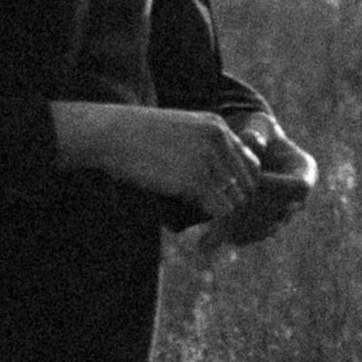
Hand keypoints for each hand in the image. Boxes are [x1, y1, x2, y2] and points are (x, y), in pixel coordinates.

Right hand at [52, 100, 263, 224]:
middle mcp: (219, 139)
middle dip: (236, 207)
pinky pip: (219, 210)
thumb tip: (215, 189)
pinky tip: (201, 235)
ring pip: (236, 199)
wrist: (111, 134)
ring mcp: (208, 157)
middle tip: (219, 227)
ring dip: (223, 219)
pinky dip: (213, 227)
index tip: (225, 206)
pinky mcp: (194, 178)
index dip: (241, 188)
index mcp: (217, 126)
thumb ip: (201, 150)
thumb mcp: (177, 133)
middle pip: (248, 184)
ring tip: (209, 235)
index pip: (250, 163)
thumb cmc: (135, 138)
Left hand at [218, 116, 317, 245]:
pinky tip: (215, 233)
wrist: (252, 153)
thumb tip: (252, 139)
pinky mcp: (268, 225)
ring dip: (244, 225)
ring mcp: (285, 214)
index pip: (299, 186)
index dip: (278, 185)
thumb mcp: (258, 128)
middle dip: (258, 208)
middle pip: (284, 210)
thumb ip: (256, 132)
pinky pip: (256, 234)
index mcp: (305, 171)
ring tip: (219, 222)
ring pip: (269, 226)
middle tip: (232, 204)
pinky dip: (237, 234)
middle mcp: (300, 197)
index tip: (255, 180)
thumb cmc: (258, 134)